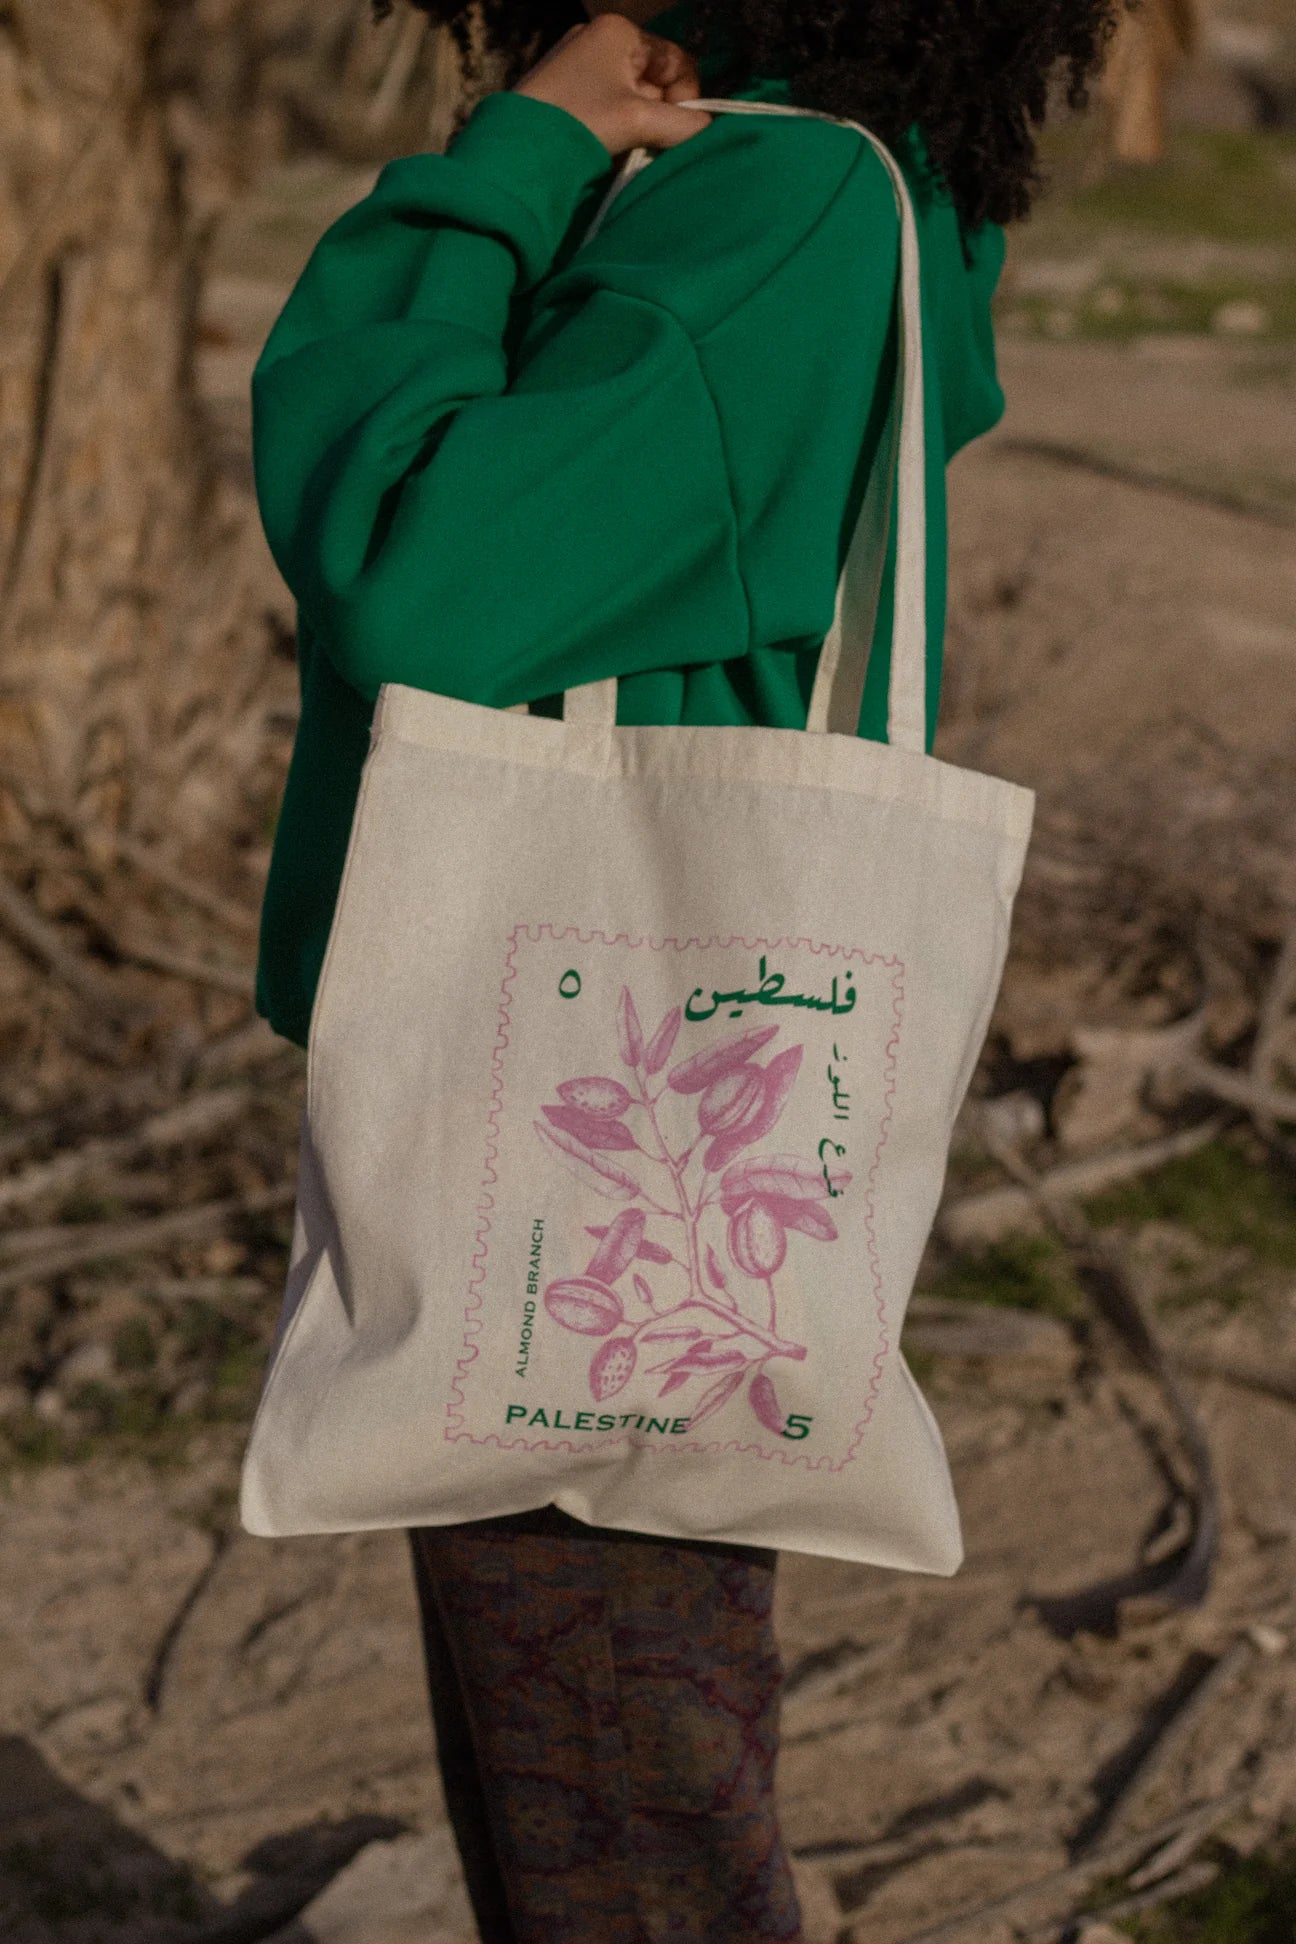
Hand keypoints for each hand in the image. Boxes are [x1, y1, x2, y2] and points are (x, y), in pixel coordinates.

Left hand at [513, 13, 711, 158]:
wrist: (516, 148)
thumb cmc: (580, 123)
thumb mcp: (636, 121)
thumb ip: (680, 124)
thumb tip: (708, 128)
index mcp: (620, 31)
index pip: (676, 60)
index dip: (685, 96)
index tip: (676, 129)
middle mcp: (600, 37)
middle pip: (654, 78)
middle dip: (658, 113)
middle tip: (647, 142)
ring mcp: (580, 61)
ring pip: (632, 94)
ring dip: (638, 124)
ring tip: (623, 146)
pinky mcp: (565, 87)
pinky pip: (608, 103)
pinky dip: (615, 125)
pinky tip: (606, 144)